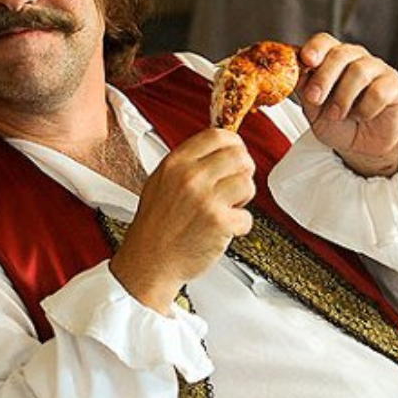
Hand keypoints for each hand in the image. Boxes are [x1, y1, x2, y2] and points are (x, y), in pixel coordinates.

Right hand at [109, 129, 254, 313]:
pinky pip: (247, 217)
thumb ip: (186, 164)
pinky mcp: (219, 222)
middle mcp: (190, 177)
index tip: (236, 153)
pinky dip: (239, 226)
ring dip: (243, 198)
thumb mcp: (160, 182)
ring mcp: (206, 199)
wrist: (149, 261)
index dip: (233, 144)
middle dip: (243, 171)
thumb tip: (217, 150)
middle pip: (239, 156)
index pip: (217, 136)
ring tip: (228, 207)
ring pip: (248, 183)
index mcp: (176, 163)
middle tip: (234, 185)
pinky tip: (223, 229)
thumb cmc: (155, 226)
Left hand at [294, 33, 397, 177]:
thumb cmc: (335, 121)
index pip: (324, 41)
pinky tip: (361, 116)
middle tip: (314, 98)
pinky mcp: (392, 84)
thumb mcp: (312, 110)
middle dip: (324, 77)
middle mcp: (354, 57)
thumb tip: (297, 75)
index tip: (307, 61)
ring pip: (359, 71)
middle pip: (340, 54)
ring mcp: (375, 68)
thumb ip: (305, 91)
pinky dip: (365, 108)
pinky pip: (378, 91)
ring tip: (335, 115)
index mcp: (331, 58)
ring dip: (343, 97)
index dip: (315, 48)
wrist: (360, 144)